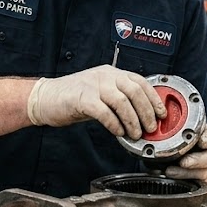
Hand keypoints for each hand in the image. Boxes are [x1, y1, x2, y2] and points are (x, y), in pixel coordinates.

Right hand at [27, 65, 165, 137]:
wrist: (45, 97)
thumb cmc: (74, 98)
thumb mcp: (101, 92)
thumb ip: (119, 100)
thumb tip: (142, 116)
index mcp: (111, 73)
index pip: (140, 81)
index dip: (154, 98)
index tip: (161, 113)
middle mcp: (104, 76)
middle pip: (134, 91)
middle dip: (146, 112)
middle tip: (150, 128)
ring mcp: (93, 86)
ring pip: (122, 101)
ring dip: (132, 120)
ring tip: (135, 134)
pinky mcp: (82, 99)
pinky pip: (104, 112)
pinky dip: (114, 124)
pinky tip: (118, 132)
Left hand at [163, 124, 206, 183]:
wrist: (193, 155)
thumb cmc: (188, 139)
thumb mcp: (188, 129)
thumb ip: (180, 125)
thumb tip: (163, 122)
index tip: (201, 141)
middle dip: (196, 160)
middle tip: (183, 162)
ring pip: (204, 173)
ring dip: (186, 173)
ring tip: (170, 171)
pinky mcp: (204, 181)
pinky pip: (197, 183)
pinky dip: (184, 181)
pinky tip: (173, 180)